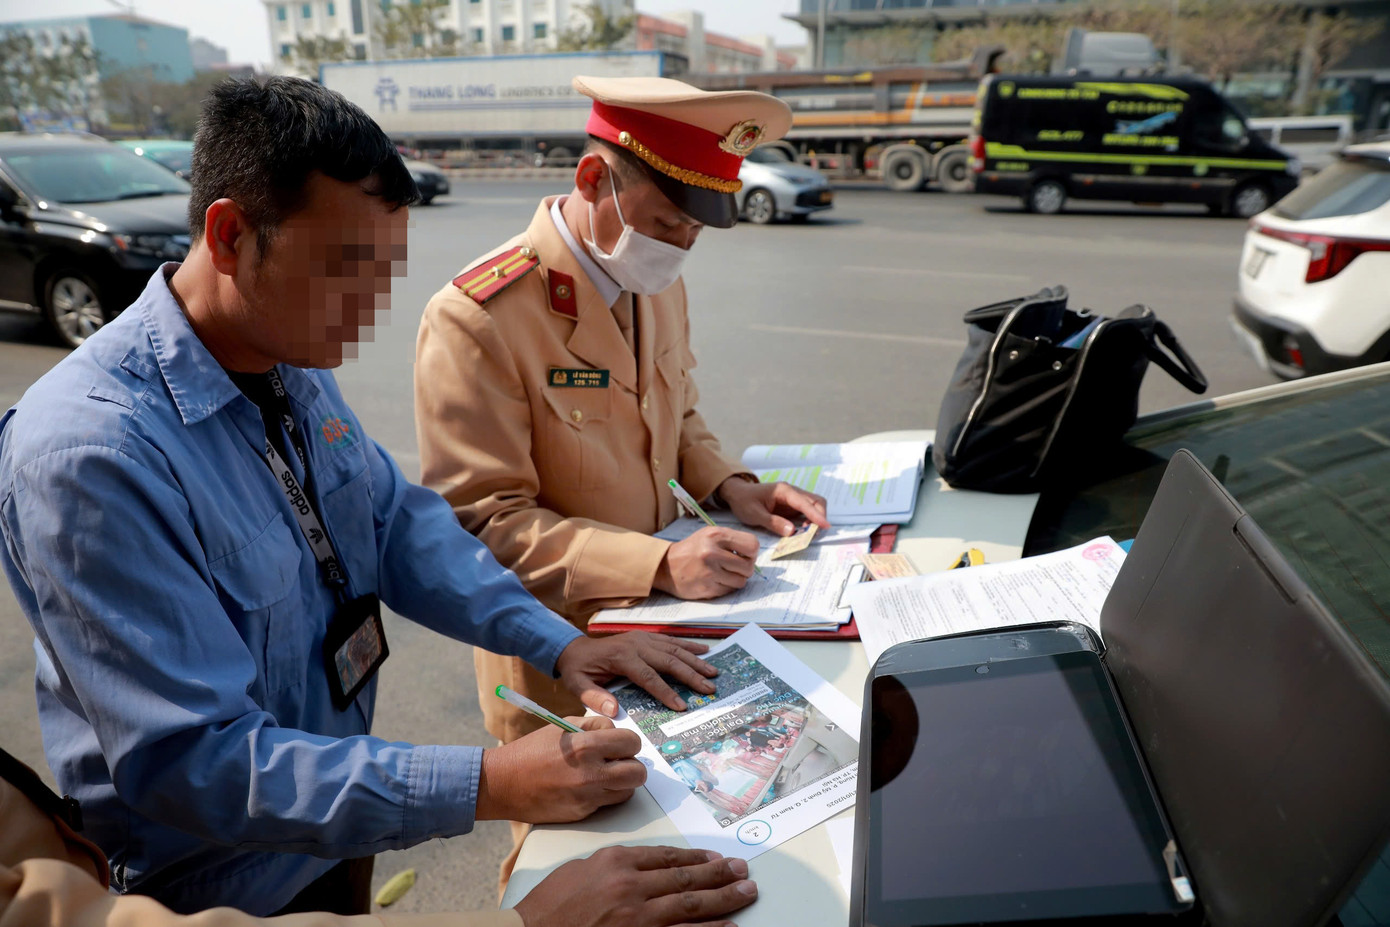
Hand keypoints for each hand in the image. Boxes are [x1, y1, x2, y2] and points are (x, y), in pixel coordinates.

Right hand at [476, 715, 645, 823]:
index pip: (631, 742)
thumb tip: (616, 732)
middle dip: (632, 765)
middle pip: (638, 773)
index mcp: (585, 746)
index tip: (620, 743)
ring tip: (605, 775)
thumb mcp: (562, 726)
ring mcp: (587, 797)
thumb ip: (593, 726)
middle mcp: (589, 774)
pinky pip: (607, 804)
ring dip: (622, 783)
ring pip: (628, 792)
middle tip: (619, 761)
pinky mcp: (581, 814)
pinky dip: (605, 795)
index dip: (629, 742)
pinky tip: (588, 787)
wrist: (503, 784)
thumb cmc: (531, 751)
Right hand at [514, 845, 757, 926]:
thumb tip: (642, 867)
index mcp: (616, 862)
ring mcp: (637, 918)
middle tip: (742, 871)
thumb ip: (613, 865)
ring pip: (690, 906)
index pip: (667, 856)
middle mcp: (631, 887)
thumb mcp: (580, 870)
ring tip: (746, 893)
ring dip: (723, 899)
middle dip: (719, 875)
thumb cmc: (548, 906)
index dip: (696, 858)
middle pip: (686, 878)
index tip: (715, 858)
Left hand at [557, 632, 717, 715]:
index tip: (682, 706)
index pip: (648, 677)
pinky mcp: (647, 637)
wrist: (575, 648)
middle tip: (709, 689)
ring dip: (696, 661)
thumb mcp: (577, 685)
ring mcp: (643, 639)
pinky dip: (690, 645)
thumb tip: (614, 711)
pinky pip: (671, 641)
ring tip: (714, 673)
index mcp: (621, 658)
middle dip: (691, 676)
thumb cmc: (579, 670)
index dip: (666, 692)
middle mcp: (636, 645)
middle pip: (668, 661)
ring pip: (674, 649)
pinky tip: (706, 650)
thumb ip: (594, 697)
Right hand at [654, 527, 758, 599]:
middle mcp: (712, 552)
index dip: (752, 553)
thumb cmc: (692, 549)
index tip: (744, 556)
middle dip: (745, 569)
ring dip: (735, 579)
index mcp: (716, 535)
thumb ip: (732, 541)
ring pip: (741, 581)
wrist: (666, 566)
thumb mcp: (709, 535)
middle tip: (734, 567)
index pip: (752, 545)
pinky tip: (714, 580)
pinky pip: (729, 591)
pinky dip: (725, 587)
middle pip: (749, 566)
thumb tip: (754, 554)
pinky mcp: (706, 587)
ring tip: (723, 574)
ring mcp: (709, 571)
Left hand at [717, 477, 829, 536]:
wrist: (737, 494)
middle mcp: (792, 492)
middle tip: (814, 534)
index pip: (805, 502)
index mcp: (783, 491)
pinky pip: (806, 513)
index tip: (825, 526)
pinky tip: (802, 532)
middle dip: (820, 517)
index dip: (816, 515)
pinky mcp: (792, 506)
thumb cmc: (744, 501)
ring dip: (816, 520)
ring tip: (808, 535)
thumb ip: (773, 522)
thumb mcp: (754, 514)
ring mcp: (793, 499)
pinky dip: (809, 522)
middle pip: (816, 501)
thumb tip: (792, 531)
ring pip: (814, 506)